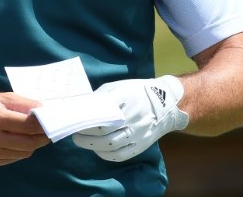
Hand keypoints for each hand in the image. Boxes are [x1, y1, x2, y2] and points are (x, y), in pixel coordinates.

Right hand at [0, 92, 49, 166]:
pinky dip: (20, 150)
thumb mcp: (1, 98)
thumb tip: (45, 111)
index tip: (53, 122)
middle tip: (49, 132)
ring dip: (32, 145)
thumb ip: (24, 104)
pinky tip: (19, 141)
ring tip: (34, 135)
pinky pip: (13, 158)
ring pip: (22, 153)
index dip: (43, 124)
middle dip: (42, 138)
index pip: (27, 125)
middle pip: (28, 143)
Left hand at [72, 76, 188, 161]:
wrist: (166, 103)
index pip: (100, 113)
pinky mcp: (141, 145)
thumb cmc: (137, 92)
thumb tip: (82, 107)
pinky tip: (98, 150)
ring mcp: (138, 133)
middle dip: (85, 135)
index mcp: (125, 99)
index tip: (75, 122)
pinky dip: (106, 155)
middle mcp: (132, 117)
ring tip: (82, 142)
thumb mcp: (119, 87)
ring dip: (92, 146)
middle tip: (75, 134)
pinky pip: (121, 155)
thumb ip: (101, 97)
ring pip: (110, 145)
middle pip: (103, 131)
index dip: (85, 120)